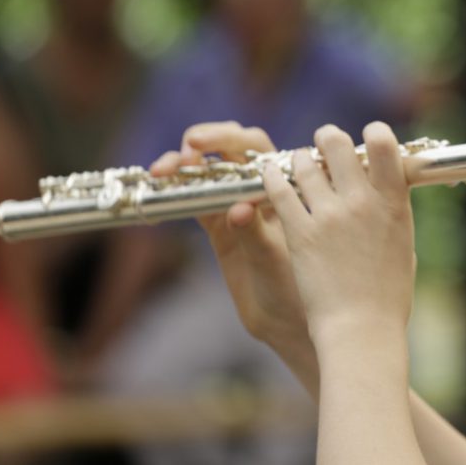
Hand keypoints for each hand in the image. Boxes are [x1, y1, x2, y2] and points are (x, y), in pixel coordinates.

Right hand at [150, 122, 317, 391]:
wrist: (294, 326)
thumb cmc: (303, 291)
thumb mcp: (279, 263)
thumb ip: (257, 235)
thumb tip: (239, 210)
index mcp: (288, 189)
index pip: (259, 149)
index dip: (232, 138)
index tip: (206, 141)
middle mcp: (265, 193)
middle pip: (233, 152)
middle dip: (208, 141)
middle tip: (186, 147)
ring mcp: (241, 209)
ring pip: (211, 174)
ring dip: (186, 165)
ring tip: (165, 169)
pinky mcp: (221, 231)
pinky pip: (198, 202)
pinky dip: (179, 191)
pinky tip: (162, 187)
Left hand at [263, 122, 416, 347]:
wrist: (362, 329)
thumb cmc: (388, 296)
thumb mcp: (404, 245)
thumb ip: (393, 214)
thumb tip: (388, 195)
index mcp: (394, 202)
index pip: (384, 144)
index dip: (374, 133)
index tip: (366, 138)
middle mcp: (362, 201)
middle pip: (338, 144)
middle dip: (327, 138)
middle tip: (322, 142)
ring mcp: (329, 215)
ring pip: (304, 163)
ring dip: (299, 159)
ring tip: (297, 164)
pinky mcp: (299, 232)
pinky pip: (279, 190)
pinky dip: (272, 179)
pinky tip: (269, 177)